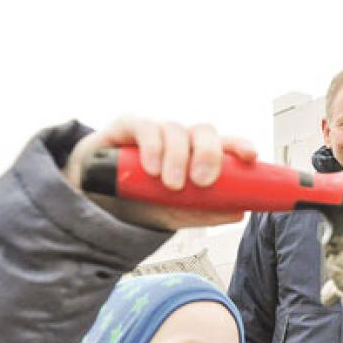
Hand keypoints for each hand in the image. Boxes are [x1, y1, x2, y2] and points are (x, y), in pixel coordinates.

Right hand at [64, 117, 254, 230]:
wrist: (93, 203)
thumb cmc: (138, 202)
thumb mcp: (174, 214)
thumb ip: (204, 213)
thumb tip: (239, 212)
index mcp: (197, 156)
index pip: (225, 144)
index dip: (239, 146)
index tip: (250, 157)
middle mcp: (179, 140)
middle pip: (203, 131)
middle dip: (209, 153)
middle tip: (203, 180)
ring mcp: (154, 132)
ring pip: (175, 130)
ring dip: (177, 157)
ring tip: (171, 184)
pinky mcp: (126, 127)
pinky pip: (145, 127)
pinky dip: (152, 147)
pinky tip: (152, 168)